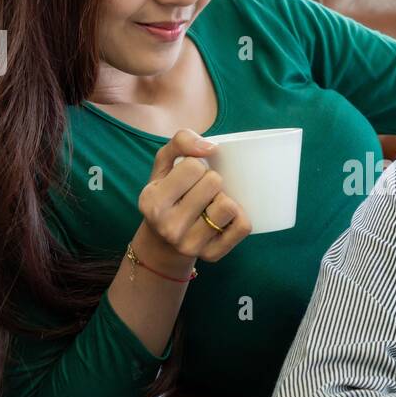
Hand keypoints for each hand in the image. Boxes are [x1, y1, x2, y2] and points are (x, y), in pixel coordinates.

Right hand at [138, 128, 251, 262]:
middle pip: (214, 183)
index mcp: (152, 201)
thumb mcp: (164, 165)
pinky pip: (243, 227)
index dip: (197, 166)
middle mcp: (168, 227)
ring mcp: (190, 245)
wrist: (163, 243)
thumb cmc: (168, 194)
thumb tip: (211, 147)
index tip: (188, 178)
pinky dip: (241, 217)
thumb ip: (181, 141)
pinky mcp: (212, 255)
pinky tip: (224, 218)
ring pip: (230, 206)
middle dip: (212, 181)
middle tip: (201, 192)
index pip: (194, 166)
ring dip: (226, 199)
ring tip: (212, 204)